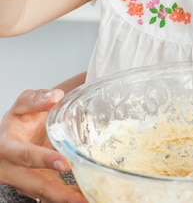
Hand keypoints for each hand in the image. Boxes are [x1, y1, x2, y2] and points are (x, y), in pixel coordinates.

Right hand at [0, 87, 86, 202]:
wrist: (11, 137)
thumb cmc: (17, 122)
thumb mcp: (22, 105)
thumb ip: (36, 99)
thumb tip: (55, 97)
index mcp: (8, 148)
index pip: (25, 155)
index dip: (44, 160)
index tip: (64, 163)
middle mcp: (13, 171)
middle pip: (35, 184)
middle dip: (58, 192)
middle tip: (80, 196)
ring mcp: (24, 183)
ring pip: (44, 195)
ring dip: (66, 199)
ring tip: (88, 200)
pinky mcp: (36, 188)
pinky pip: (51, 196)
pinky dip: (68, 198)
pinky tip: (85, 197)